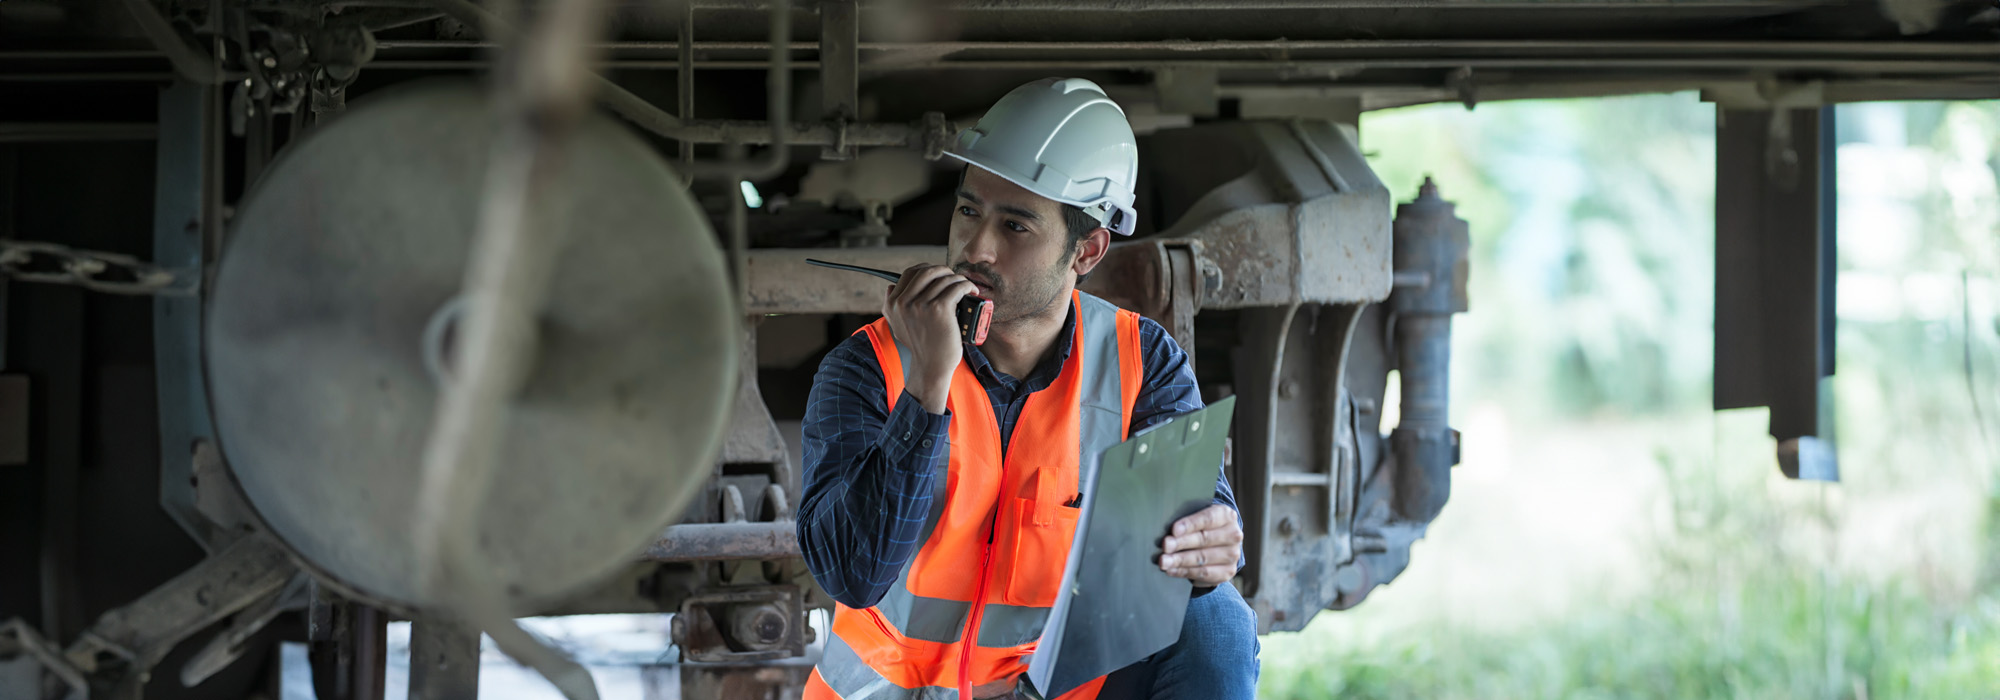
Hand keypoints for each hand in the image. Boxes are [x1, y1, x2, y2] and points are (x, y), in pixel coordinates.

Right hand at [882, 264, 974, 414]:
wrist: (931, 367)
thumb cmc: (920, 346)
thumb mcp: (897, 325)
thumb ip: (890, 306)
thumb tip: (891, 286)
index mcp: (894, 303)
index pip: (910, 273)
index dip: (927, 268)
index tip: (939, 274)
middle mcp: (905, 302)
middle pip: (928, 271)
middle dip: (944, 271)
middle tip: (954, 278)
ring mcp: (922, 305)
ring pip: (944, 278)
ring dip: (959, 279)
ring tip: (966, 286)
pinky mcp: (940, 309)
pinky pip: (956, 287)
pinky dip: (967, 286)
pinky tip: (971, 290)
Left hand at [1159, 505, 1241, 585]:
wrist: (1219, 543)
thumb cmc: (1202, 526)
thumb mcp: (1197, 517)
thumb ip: (1186, 520)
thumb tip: (1168, 531)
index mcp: (1226, 515)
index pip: (1208, 519)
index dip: (1190, 524)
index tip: (1174, 530)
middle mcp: (1233, 534)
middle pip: (1204, 539)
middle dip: (1181, 543)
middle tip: (1165, 546)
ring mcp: (1233, 554)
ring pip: (1203, 558)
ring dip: (1180, 560)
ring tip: (1163, 561)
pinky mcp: (1228, 571)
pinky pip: (1204, 573)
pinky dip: (1185, 572)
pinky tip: (1172, 570)